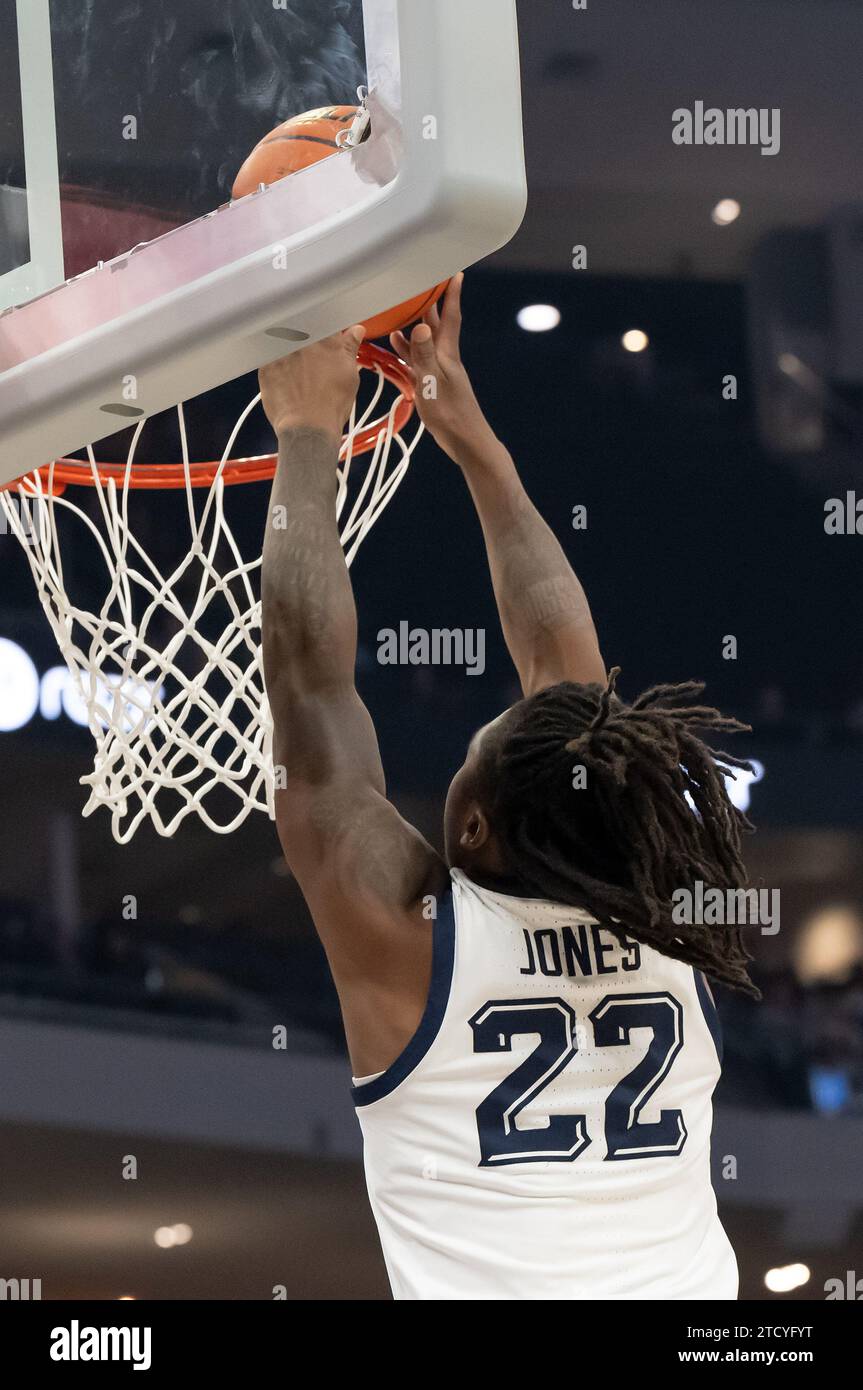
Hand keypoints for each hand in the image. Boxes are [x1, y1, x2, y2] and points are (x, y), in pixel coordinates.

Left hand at [259, 326, 364, 439]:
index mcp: (325, 339)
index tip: (327, 342)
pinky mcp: (265, 365)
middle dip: (307, 339)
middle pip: (303, 329)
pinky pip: (269, 356)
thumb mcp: (349, 375)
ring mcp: (281, 351)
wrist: (308, 428)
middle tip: (312, 360)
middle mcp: (301, 340)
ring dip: (290, 349)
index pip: (325, 322)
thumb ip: (350, 347)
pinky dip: (276, 363)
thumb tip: (356, 330)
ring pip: (285, 341)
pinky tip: (284, 378)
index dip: (326, 331)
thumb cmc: (332, 405)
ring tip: (299, 373)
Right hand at [390, 274, 493, 460]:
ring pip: (424, 341)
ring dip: (413, 324)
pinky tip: (396, 346)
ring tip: (399, 307)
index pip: (450, 317)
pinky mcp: (432, 385)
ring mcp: (438, 372)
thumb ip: (424, 355)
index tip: (454, 272)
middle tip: (420, 282)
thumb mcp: (432, 383)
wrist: (466, 441)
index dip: (452, 295)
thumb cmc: (450, 415)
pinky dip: (407, 350)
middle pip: (436, 324)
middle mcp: (444, 358)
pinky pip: (417, 360)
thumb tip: (421, 327)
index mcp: (447, 354)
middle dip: (429, 302)